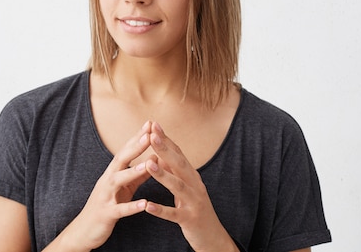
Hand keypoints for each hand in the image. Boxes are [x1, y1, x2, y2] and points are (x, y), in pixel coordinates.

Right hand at [52, 121, 152, 250]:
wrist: (84, 230)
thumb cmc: (107, 205)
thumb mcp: (124, 188)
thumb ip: (139, 174)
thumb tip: (155, 157)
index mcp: (113, 173)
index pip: (126, 151)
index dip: (137, 137)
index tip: (151, 123)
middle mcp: (107, 180)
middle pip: (121, 160)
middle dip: (135, 147)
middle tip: (149, 134)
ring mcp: (105, 196)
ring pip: (118, 181)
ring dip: (133, 172)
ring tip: (148, 165)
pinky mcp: (106, 214)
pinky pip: (119, 210)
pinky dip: (131, 207)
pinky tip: (144, 204)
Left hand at [143, 122, 238, 251]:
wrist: (213, 236)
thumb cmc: (195, 208)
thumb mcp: (186, 186)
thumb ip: (175, 171)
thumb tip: (160, 154)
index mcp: (192, 176)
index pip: (178, 153)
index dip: (166, 139)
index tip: (153, 124)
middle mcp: (195, 185)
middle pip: (179, 164)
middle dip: (164, 149)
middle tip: (151, 135)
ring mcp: (194, 202)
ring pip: (177, 186)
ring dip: (162, 175)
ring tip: (147, 165)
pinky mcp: (190, 219)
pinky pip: (173, 214)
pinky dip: (160, 209)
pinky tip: (148, 206)